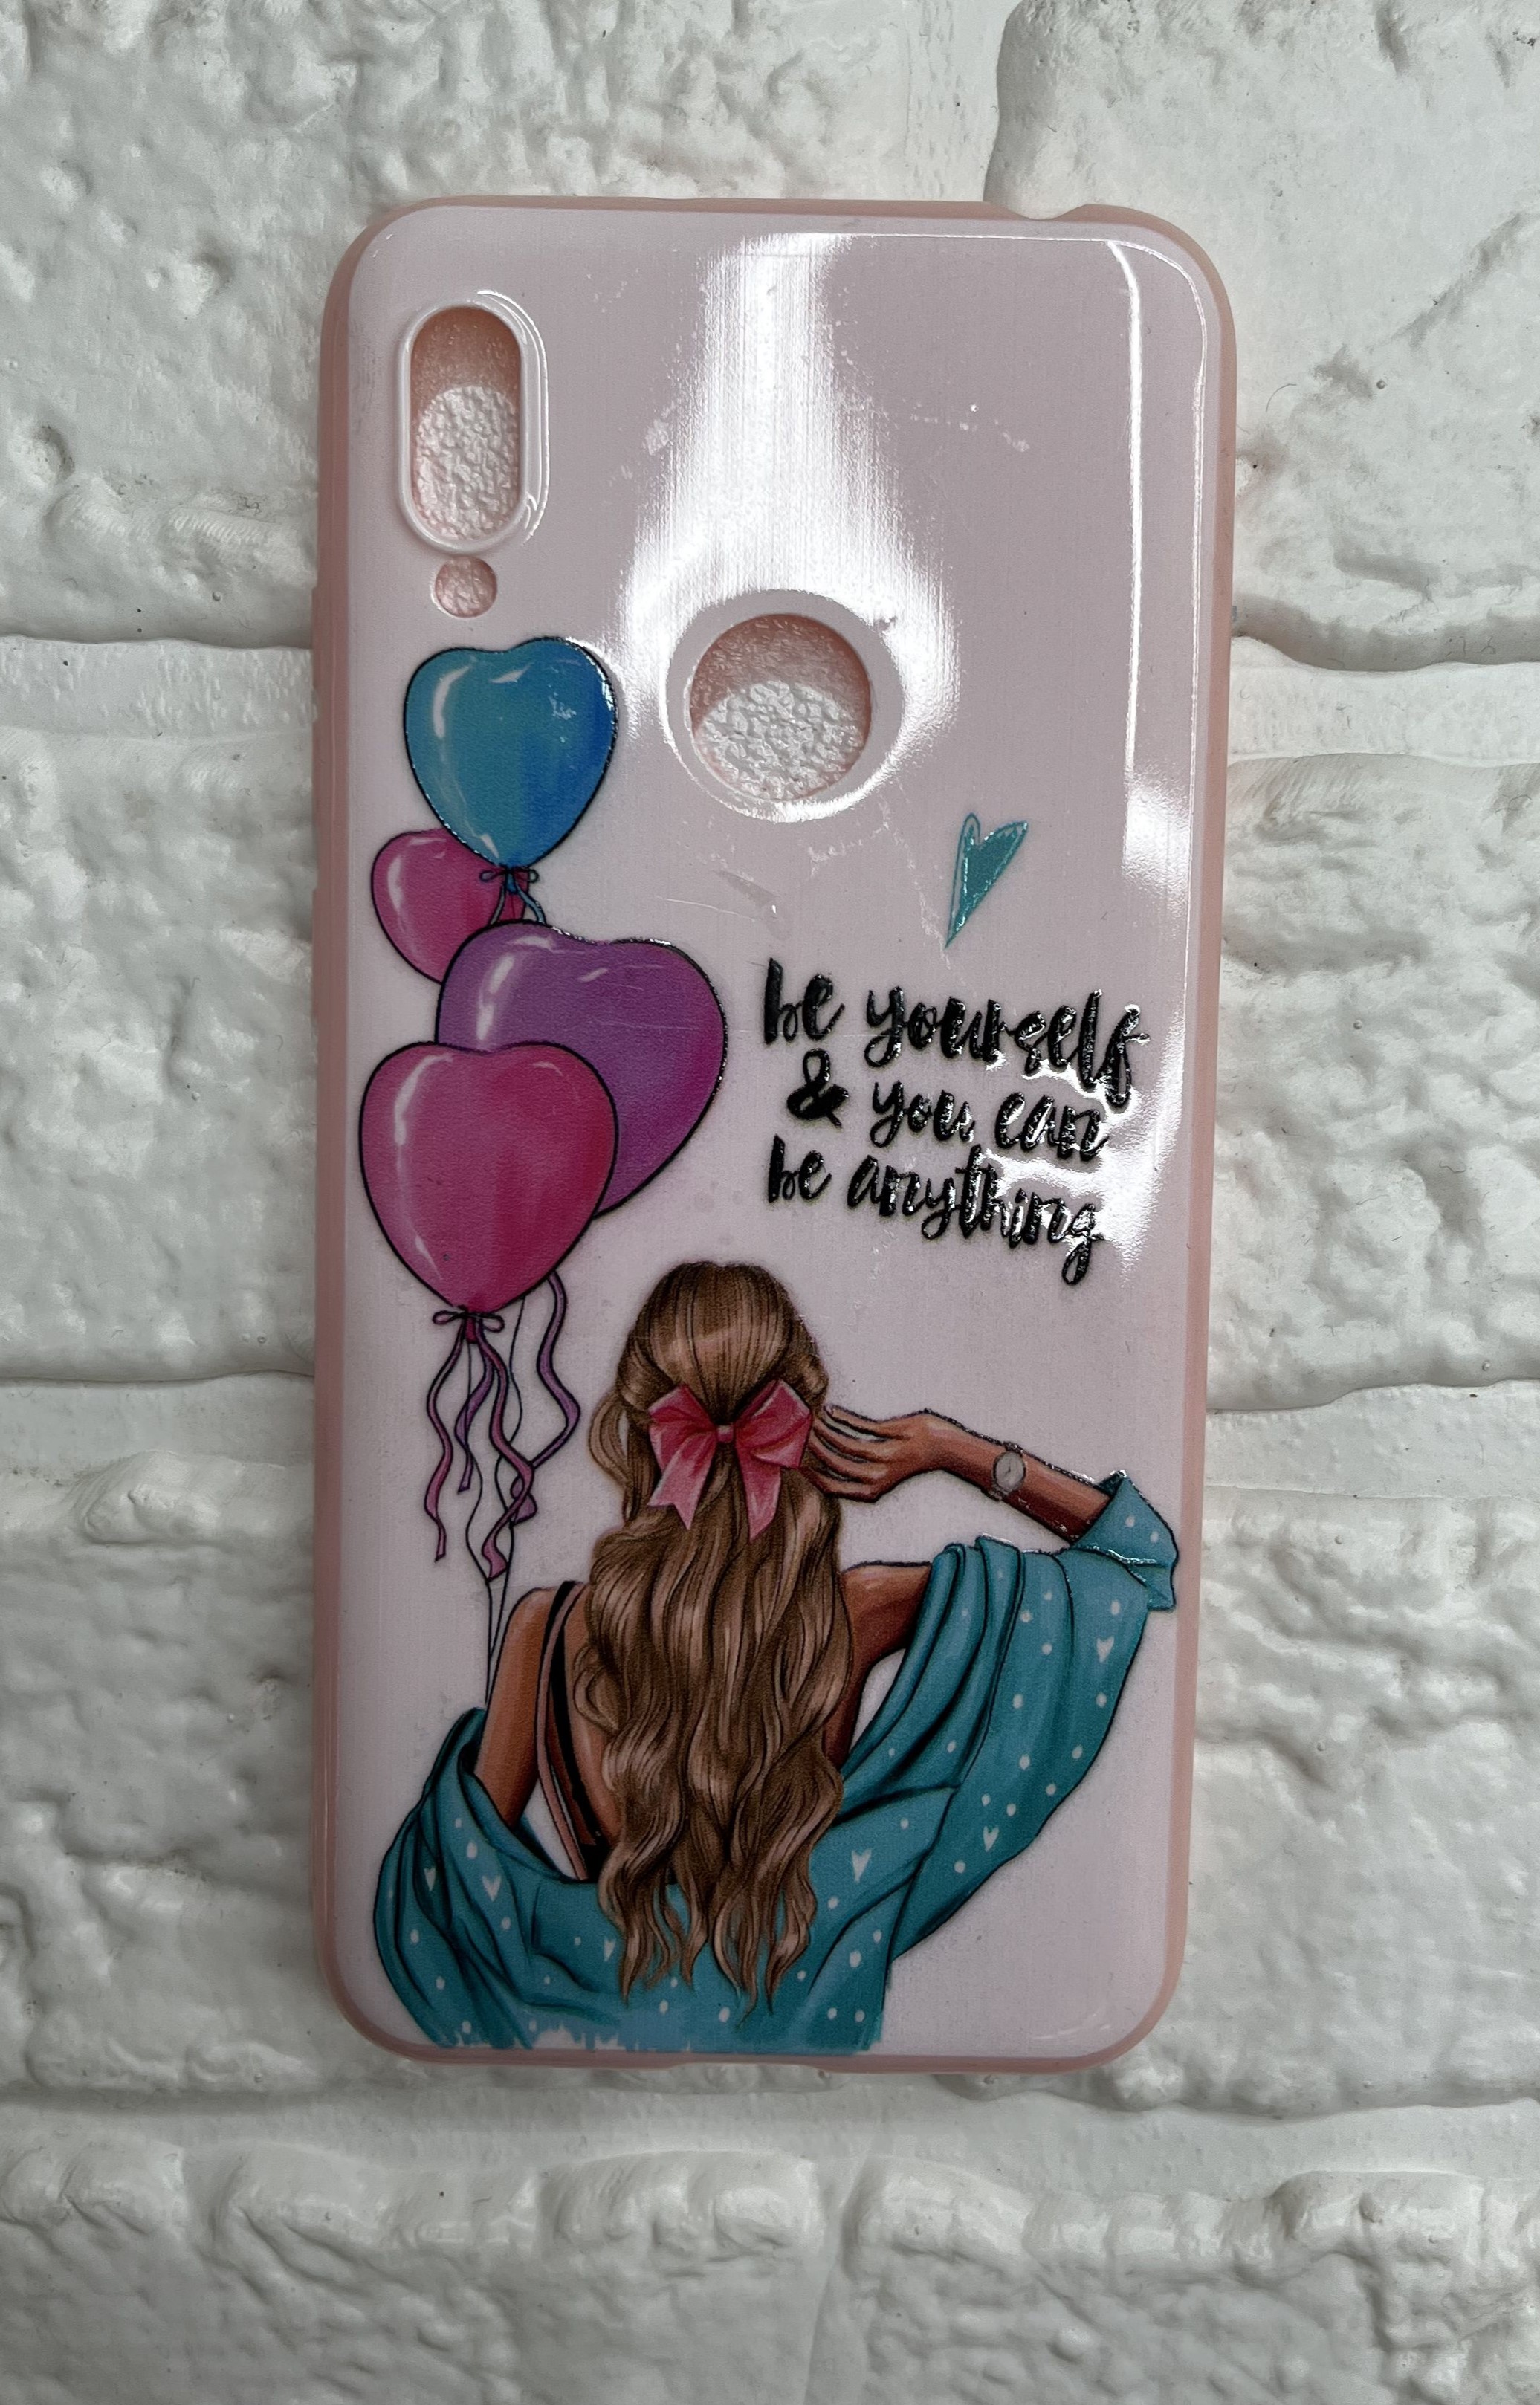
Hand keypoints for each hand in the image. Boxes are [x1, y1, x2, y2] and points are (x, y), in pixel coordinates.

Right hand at [804, 1408, 949, 1501]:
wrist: (943, 1448)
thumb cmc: (909, 1461)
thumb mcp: (882, 1478)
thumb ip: (858, 1477)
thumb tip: (828, 1466)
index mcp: (872, 1491)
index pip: (833, 1487)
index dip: (812, 1475)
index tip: (797, 1462)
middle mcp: (878, 1476)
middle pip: (836, 1463)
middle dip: (815, 1448)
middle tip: (800, 1435)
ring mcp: (887, 1455)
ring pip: (846, 1443)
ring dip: (826, 1431)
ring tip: (813, 1421)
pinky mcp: (894, 1433)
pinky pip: (861, 1425)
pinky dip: (842, 1417)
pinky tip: (831, 1411)